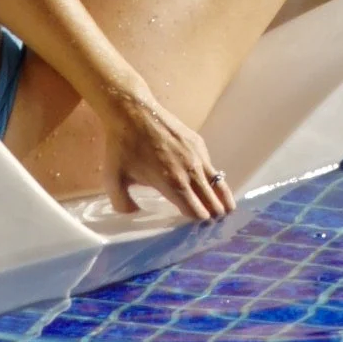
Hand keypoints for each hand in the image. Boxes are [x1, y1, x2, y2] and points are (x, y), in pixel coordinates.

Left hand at [100, 80, 231, 223]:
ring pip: (217, 183)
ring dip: (223, 198)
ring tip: (228, 209)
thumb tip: (134, 213)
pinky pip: (211, 165)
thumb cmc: (122, 146)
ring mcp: (197, 155)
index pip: (195, 211)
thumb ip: (123, 204)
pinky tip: (212, 183)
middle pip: (210, 200)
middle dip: (214, 214)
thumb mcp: (113, 180)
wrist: (132, 110)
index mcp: (172, 184)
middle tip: (218, 225)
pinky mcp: (198, 142)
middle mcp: (190, 172)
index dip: (199, 223)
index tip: (201, 231)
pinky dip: (215, 178)